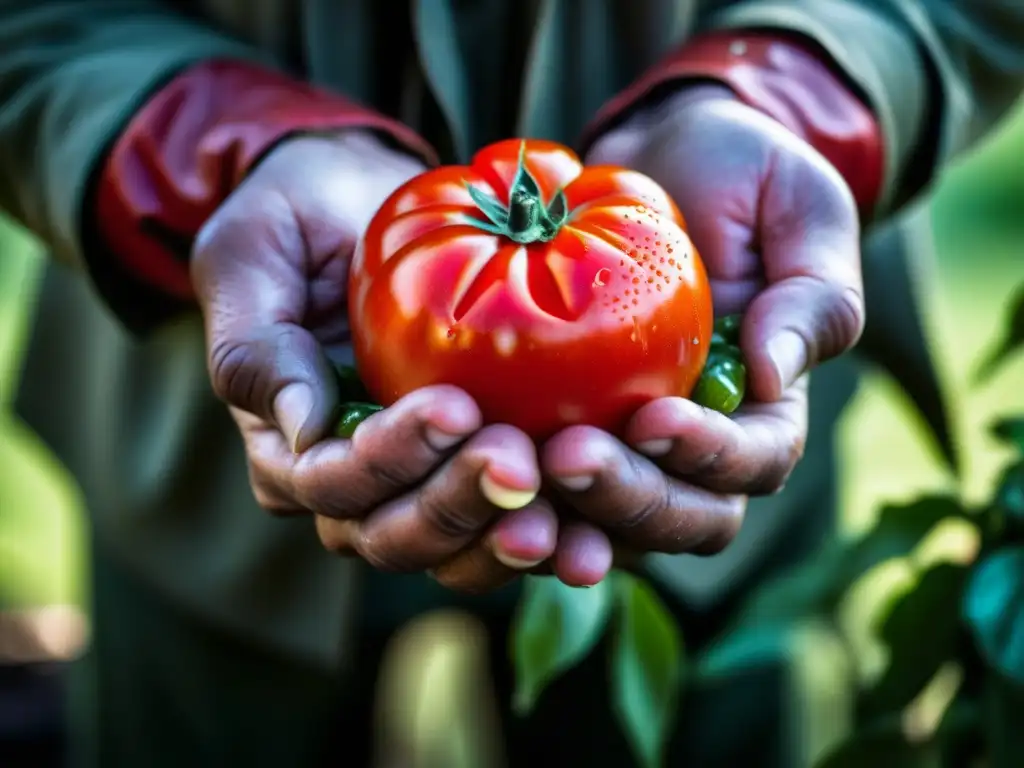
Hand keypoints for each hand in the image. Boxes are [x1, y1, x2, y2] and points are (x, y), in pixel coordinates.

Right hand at [191, 132, 609, 591]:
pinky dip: (555, 533)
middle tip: (517, 463)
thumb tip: (300, 428)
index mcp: (287, 451)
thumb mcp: (249, 255)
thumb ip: (254, 343)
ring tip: (561, 516)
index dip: (388, 460)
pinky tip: (597, 533)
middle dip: (455, 507)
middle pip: (394, 535)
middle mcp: (351, 488)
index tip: (453, 407)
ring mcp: (419, 486)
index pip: (330, 482)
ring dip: (506, 538)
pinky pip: (512, 521)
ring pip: (455, 549)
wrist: (359, 202)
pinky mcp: (477, 473)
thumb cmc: (296, 220)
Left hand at [541, 85, 863, 556]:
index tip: (655, 418)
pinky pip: (545, 486)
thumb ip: (812, 292)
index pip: (755, 462)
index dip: (711, 457)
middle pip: (682, 515)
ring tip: (516, 483)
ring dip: (569, 520)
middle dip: (630, 499)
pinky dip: (516, 496)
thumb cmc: (740, 173)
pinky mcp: (565, 427)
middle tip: (567, 459)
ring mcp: (630, 442)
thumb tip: (774, 375)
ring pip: (611, 521)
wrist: (656, 154)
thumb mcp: (798, 205)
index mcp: (766, 406)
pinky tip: (472, 474)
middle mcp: (700, 443)